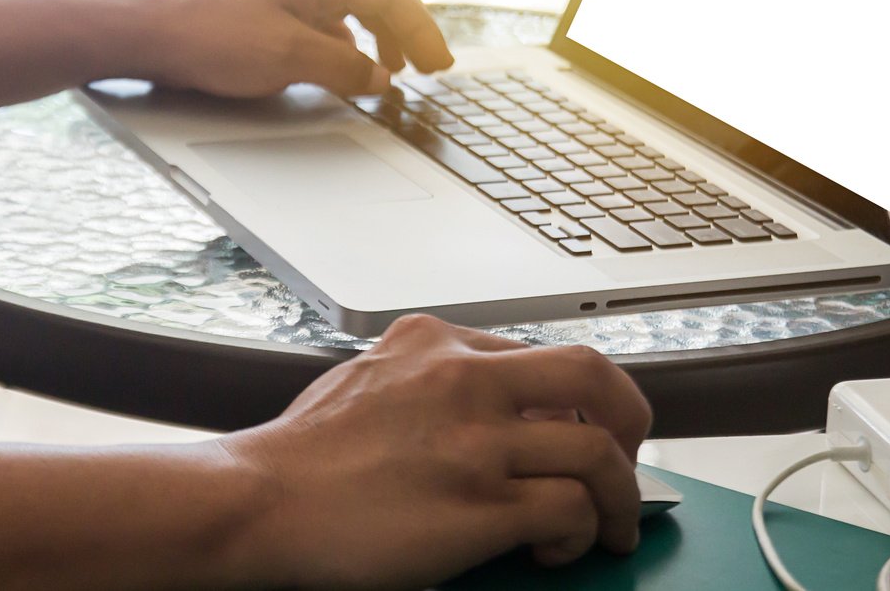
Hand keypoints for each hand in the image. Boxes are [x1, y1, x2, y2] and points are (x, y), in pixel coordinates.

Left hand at [137, 0, 453, 97]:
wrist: (153, 35)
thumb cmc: (213, 39)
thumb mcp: (289, 59)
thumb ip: (344, 67)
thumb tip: (381, 77)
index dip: (423, 31)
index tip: (439, 66)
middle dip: (410, 29)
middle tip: (431, 66)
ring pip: (354, 8)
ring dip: (381, 37)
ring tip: (395, 70)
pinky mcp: (273, 9)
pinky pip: (327, 22)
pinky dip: (348, 45)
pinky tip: (346, 70)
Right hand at [223, 315, 650, 589]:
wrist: (257, 501)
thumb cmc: (303, 453)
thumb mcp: (368, 378)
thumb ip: (426, 378)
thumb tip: (480, 406)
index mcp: (436, 342)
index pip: (538, 355)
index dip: (574, 398)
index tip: (584, 424)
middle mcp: (463, 378)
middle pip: (591, 374)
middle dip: (631, 415)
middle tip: (632, 449)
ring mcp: (475, 440)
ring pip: (598, 450)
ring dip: (620, 494)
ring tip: (614, 523)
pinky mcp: (479, 505)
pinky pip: (570, 509)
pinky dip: (580, 532)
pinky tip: (557, 547)